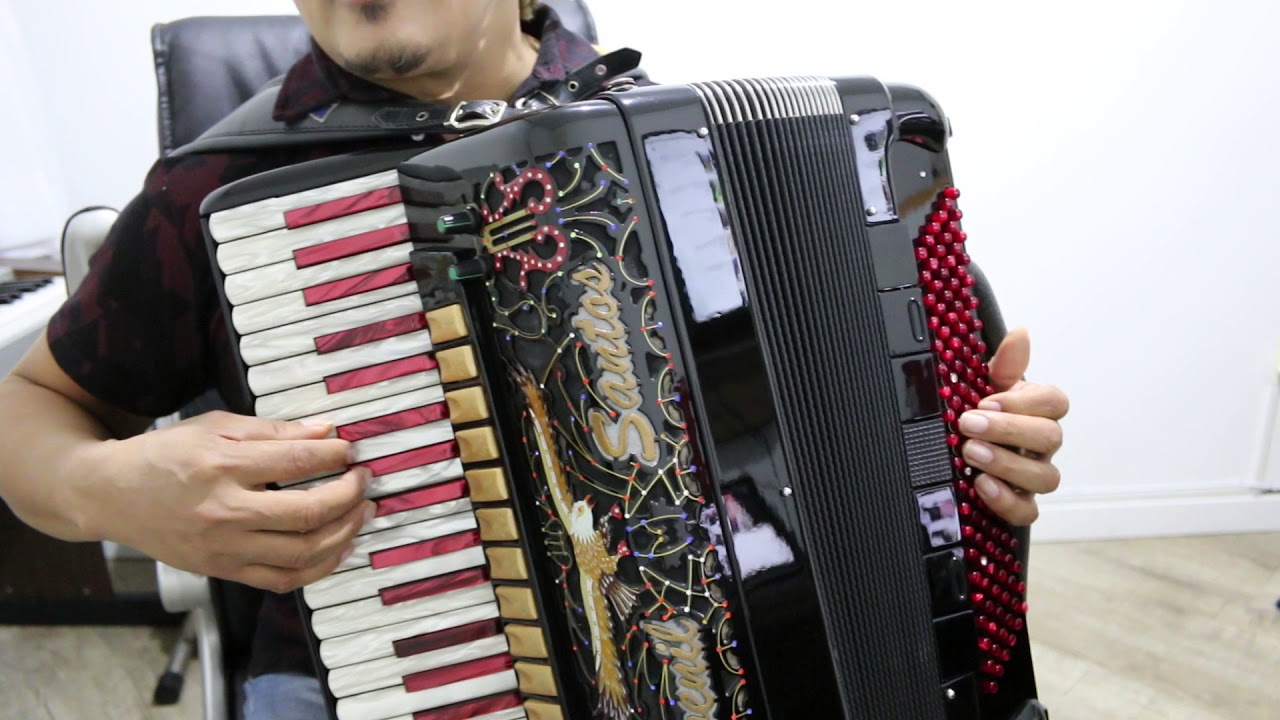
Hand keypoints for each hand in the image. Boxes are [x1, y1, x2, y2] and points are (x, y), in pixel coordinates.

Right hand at [79, 410, 372, 593]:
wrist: (110, 495)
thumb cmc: (164, 454)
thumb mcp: (214, 426)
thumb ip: (272, 432)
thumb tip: (326, 431)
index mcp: (221, 466)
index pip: (295, 462)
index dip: (335, 454)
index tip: (351, 449)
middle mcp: (224, 511)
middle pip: (306, 512)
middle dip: (348, 495)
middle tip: (365, 480)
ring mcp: (223, 548)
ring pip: (301, 552)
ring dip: (344, 532)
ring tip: (362, 512)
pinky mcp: (222, 571)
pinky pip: (283, 579)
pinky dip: (319, 567)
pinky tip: (339, 546)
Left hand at [956, 327, 1067, 525]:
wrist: (952, 456)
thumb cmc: (976, 416)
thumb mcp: (983, 387)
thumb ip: (1004, 364)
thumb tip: (1020, 333)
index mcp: (1035, 411)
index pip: (1054, 402)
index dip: (1024, 402)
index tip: (986, 399)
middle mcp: (1041, 445)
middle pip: (1051, 437)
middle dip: (1008, 429)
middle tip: (968, 423)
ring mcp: (1033, 477)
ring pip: (1045, 477)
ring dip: (1007, 464)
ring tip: (971, 453)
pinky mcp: (1019, 505)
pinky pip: (1027, 511)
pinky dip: (1006, 500)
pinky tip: (981, 485)